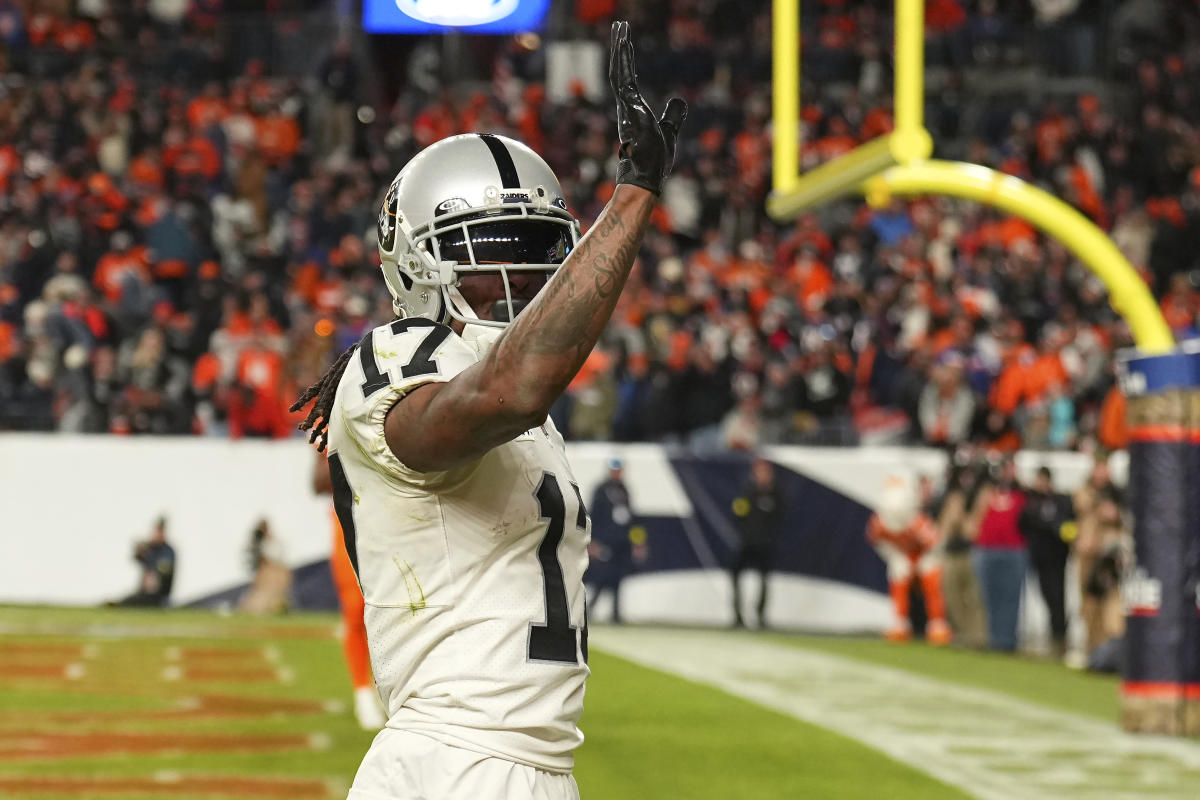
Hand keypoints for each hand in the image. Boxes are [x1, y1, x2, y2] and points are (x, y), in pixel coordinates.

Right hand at [609, 20, 686, 195]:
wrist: (647, 176)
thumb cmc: (655, 160)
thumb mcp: (669, 131)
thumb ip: (673, 115)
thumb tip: (679, 100)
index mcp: (633, 110)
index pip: (627, 80)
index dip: (626, 61)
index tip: (625, 44)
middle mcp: (625, 105)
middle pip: (620, 71)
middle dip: (620, 48)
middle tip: (620, 26)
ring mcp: (625, 106)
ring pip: (620, 71)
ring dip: (620, 49)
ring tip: (620, 28)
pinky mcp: (629, 107)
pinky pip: (623, 78)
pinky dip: (623, 60)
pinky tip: (624, 44)